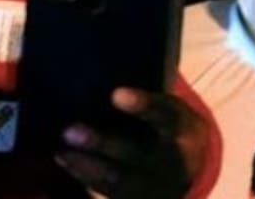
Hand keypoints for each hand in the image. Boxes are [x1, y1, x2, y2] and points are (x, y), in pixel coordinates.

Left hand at [57, 89, 207, 198]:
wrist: (192, 163)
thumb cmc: (168, 122)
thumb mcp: (170, 106)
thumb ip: (146, 96)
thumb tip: (97, 69)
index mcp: (185, 128)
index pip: (167, 116)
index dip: (144, 106)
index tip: (116, 94)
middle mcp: (175, 162)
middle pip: (139, 155)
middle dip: (104, 144)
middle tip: (71, 131)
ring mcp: (158, 186)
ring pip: (122, 180)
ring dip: (88, 166)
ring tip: (63, 151)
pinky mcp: (142, 197)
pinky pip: (113, 193)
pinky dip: (87, 179)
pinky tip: (66, 162)